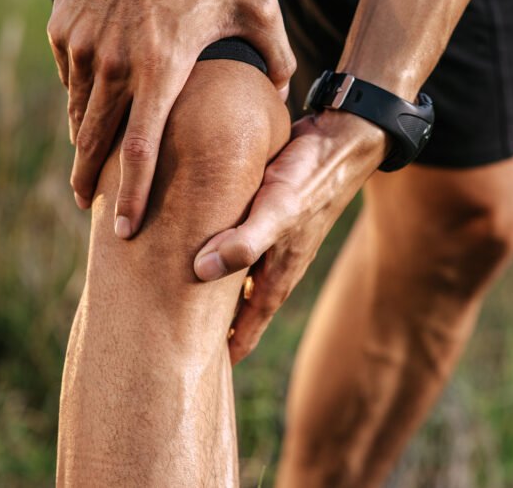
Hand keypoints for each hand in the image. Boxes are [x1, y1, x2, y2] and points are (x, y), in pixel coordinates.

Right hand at [48, 0, 294, 237]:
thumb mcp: (255, 6)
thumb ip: (277, 54)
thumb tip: (284, 92)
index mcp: (162, 69)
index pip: (141, 149)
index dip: (132, 194)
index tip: (124, 226)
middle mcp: (115, 66)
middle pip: (97, 143)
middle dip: (93, 183)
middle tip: (90, 208)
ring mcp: (83, 48)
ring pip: (80, 112)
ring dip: (85, 143)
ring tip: (89, 167)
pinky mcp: (63, 30)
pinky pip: (71, 77)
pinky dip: (80, 99)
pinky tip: (91, 109)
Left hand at [193, 111, 388, 363]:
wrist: (342, 141)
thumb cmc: (311, 177)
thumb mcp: (278, 210)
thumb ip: (244, 241)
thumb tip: (200, 271)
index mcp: (277, 276)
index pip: (246, 329)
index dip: (221, 352)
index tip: (188, 371)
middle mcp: (274, 264)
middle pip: (237, 309)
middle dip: (209, 326)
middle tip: (170, 339)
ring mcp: (271, 241)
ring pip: (234, 277)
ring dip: (209, 290)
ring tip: (172, 297)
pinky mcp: (264, 215)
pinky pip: (235, 244)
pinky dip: (214, 251)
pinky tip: (191, 242)